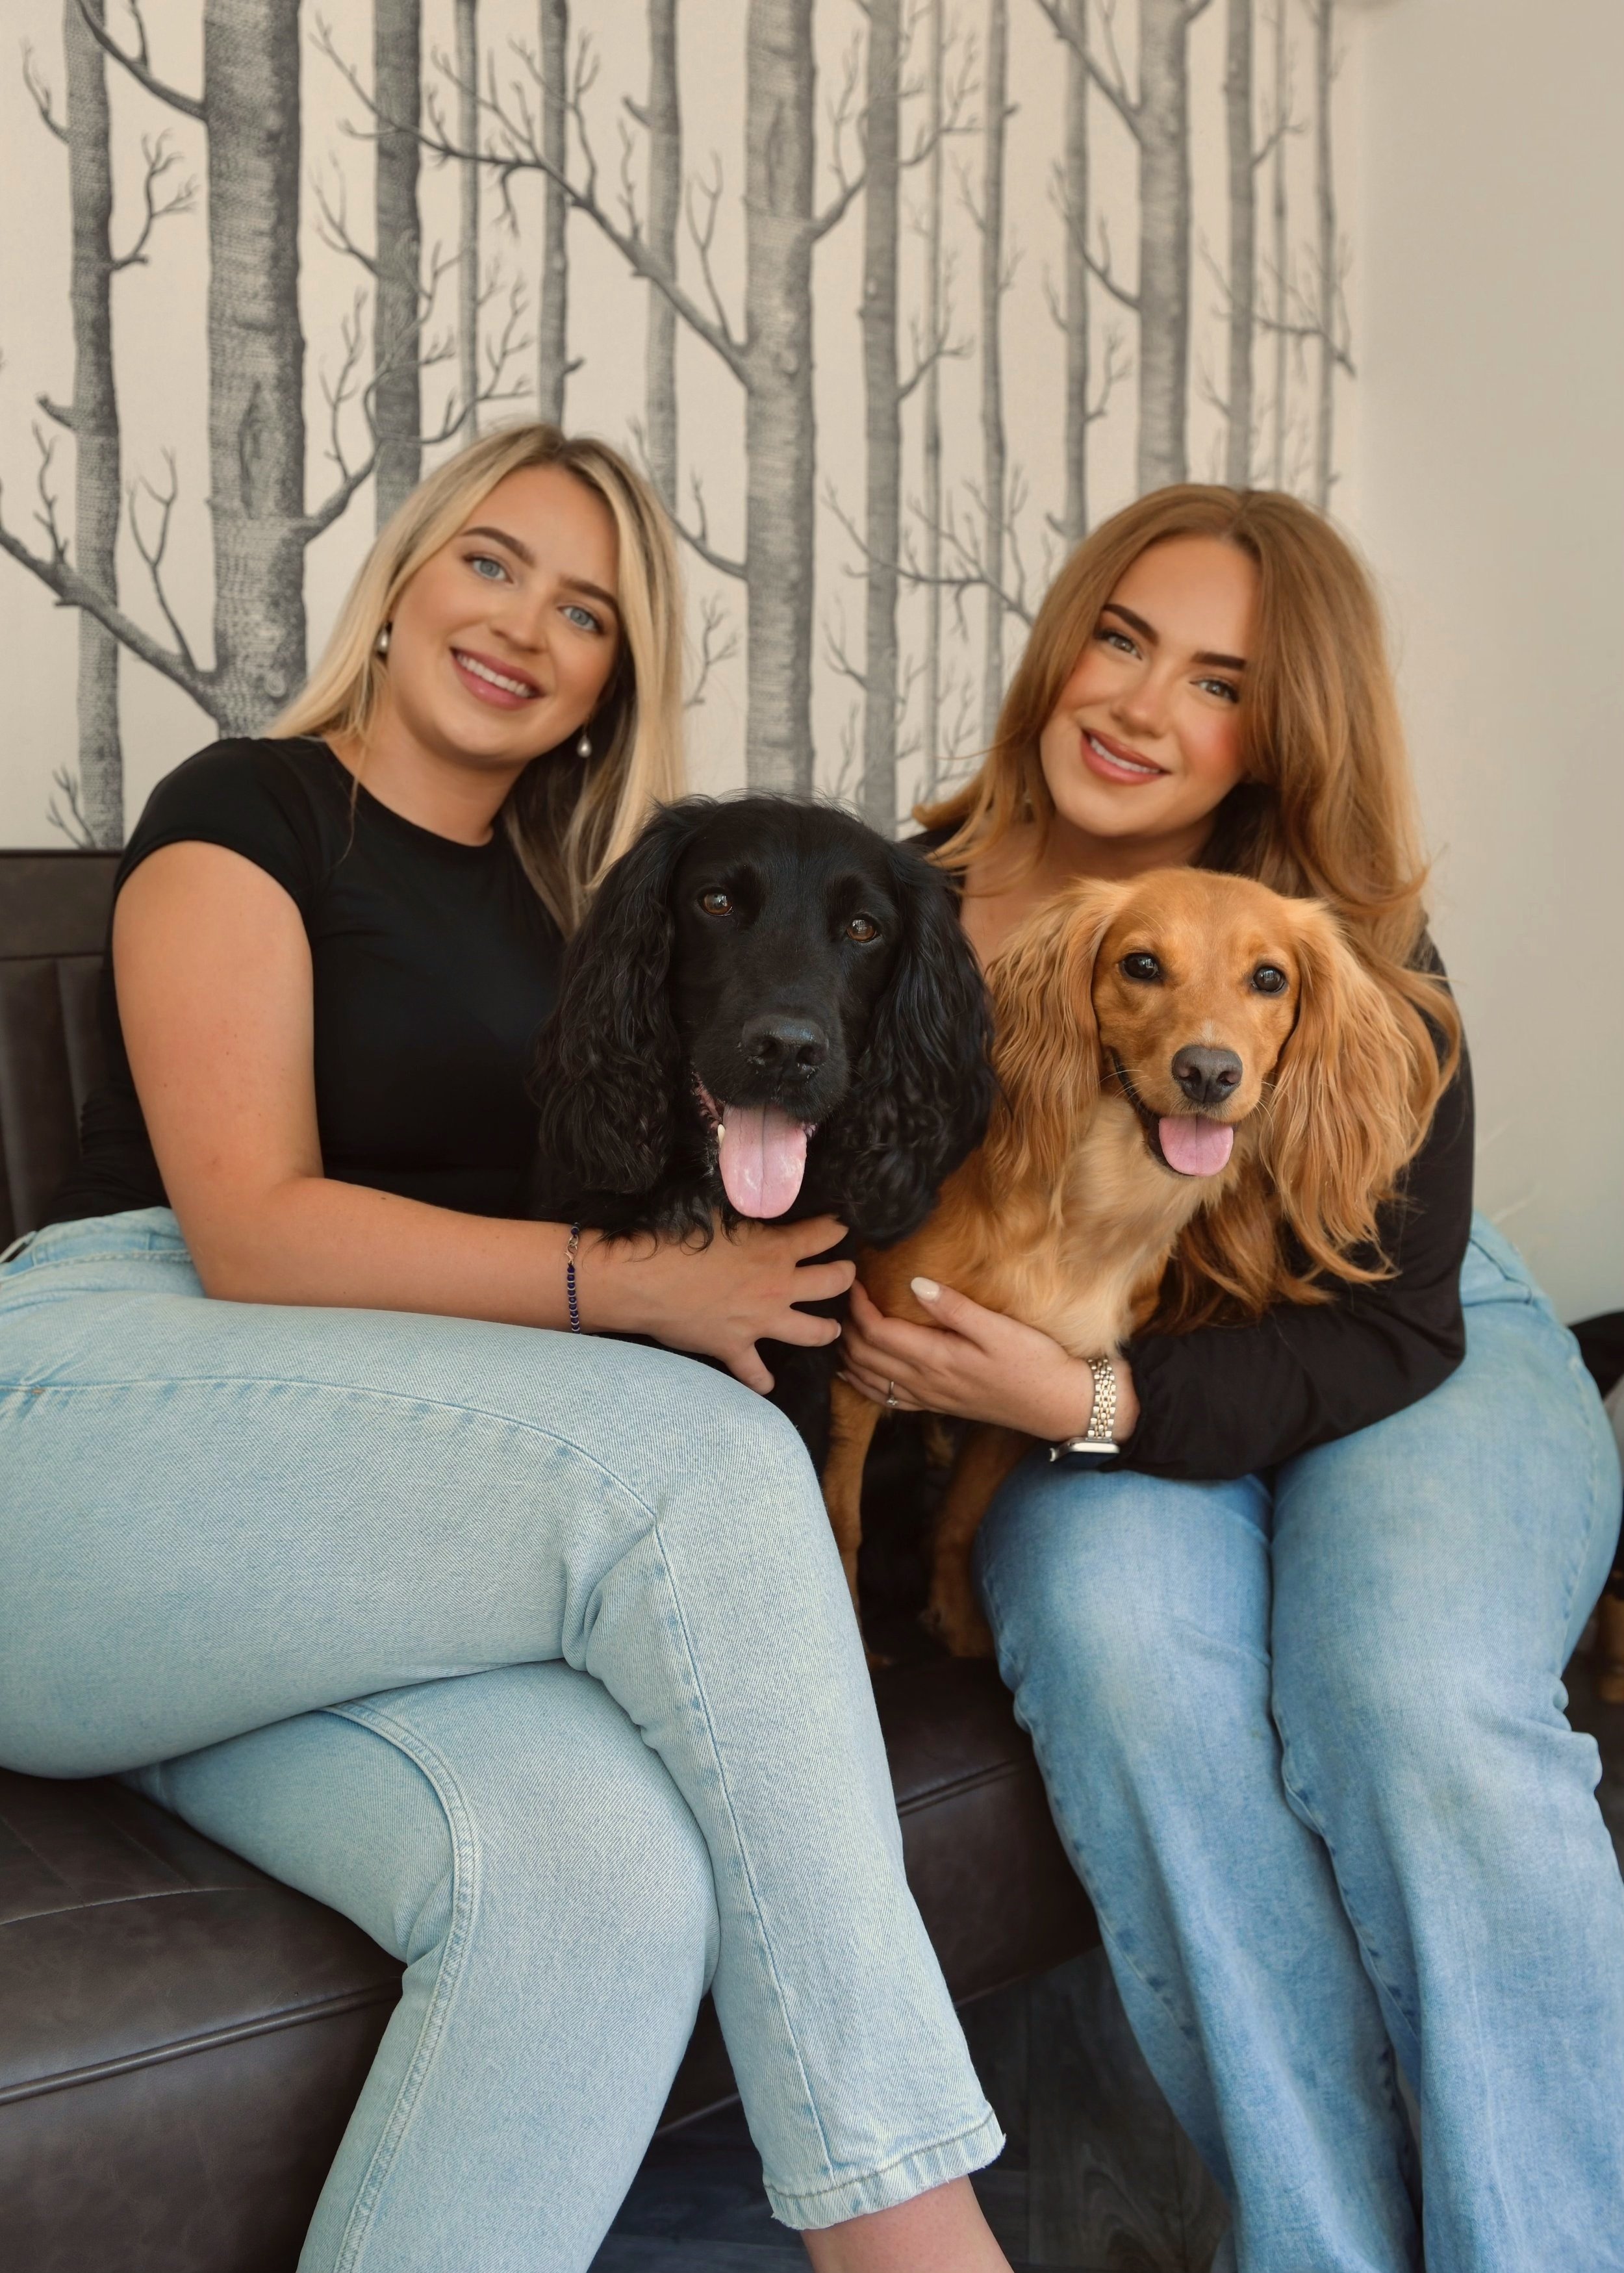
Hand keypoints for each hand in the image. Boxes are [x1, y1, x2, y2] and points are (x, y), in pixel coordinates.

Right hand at [587, 1215, 854, 1393]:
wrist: (645, 1281)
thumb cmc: (678, 1240)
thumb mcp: (719, 1214)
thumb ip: (748, 1215)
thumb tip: (756, 1198)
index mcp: (776, 1249)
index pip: (823, 1235)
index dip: (837, 1228)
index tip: (841, 1225)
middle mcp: (778, 1287)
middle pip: (832, 1282)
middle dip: (845, 1276)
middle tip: (846, 1273)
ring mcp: (761, 1322)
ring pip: (813, 1331)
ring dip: (826, 1330)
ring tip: (833, 1329)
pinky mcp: (736, 1347)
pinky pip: (756, 1372)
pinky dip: (761, 1381)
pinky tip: (767, 1385)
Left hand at [840, 1277, 1139, 1441]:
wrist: (1057, 1404)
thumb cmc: (1034, 1361)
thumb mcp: (999, 1329)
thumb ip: (955, 1308)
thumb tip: (915, 1283)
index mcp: (936, 1358)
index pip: (876, 1331)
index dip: (857, 1305)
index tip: (855, 1279)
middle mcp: (924, 1382)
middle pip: (863, 1355)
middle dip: (846, 1325)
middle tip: (844, 1295)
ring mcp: (928, 1398)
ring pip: (869, 1379)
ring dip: (848, 1352)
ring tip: (842, 1325)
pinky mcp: (937, 1405)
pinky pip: (886, 1398)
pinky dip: (863, 1381)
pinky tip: (856, 1370)